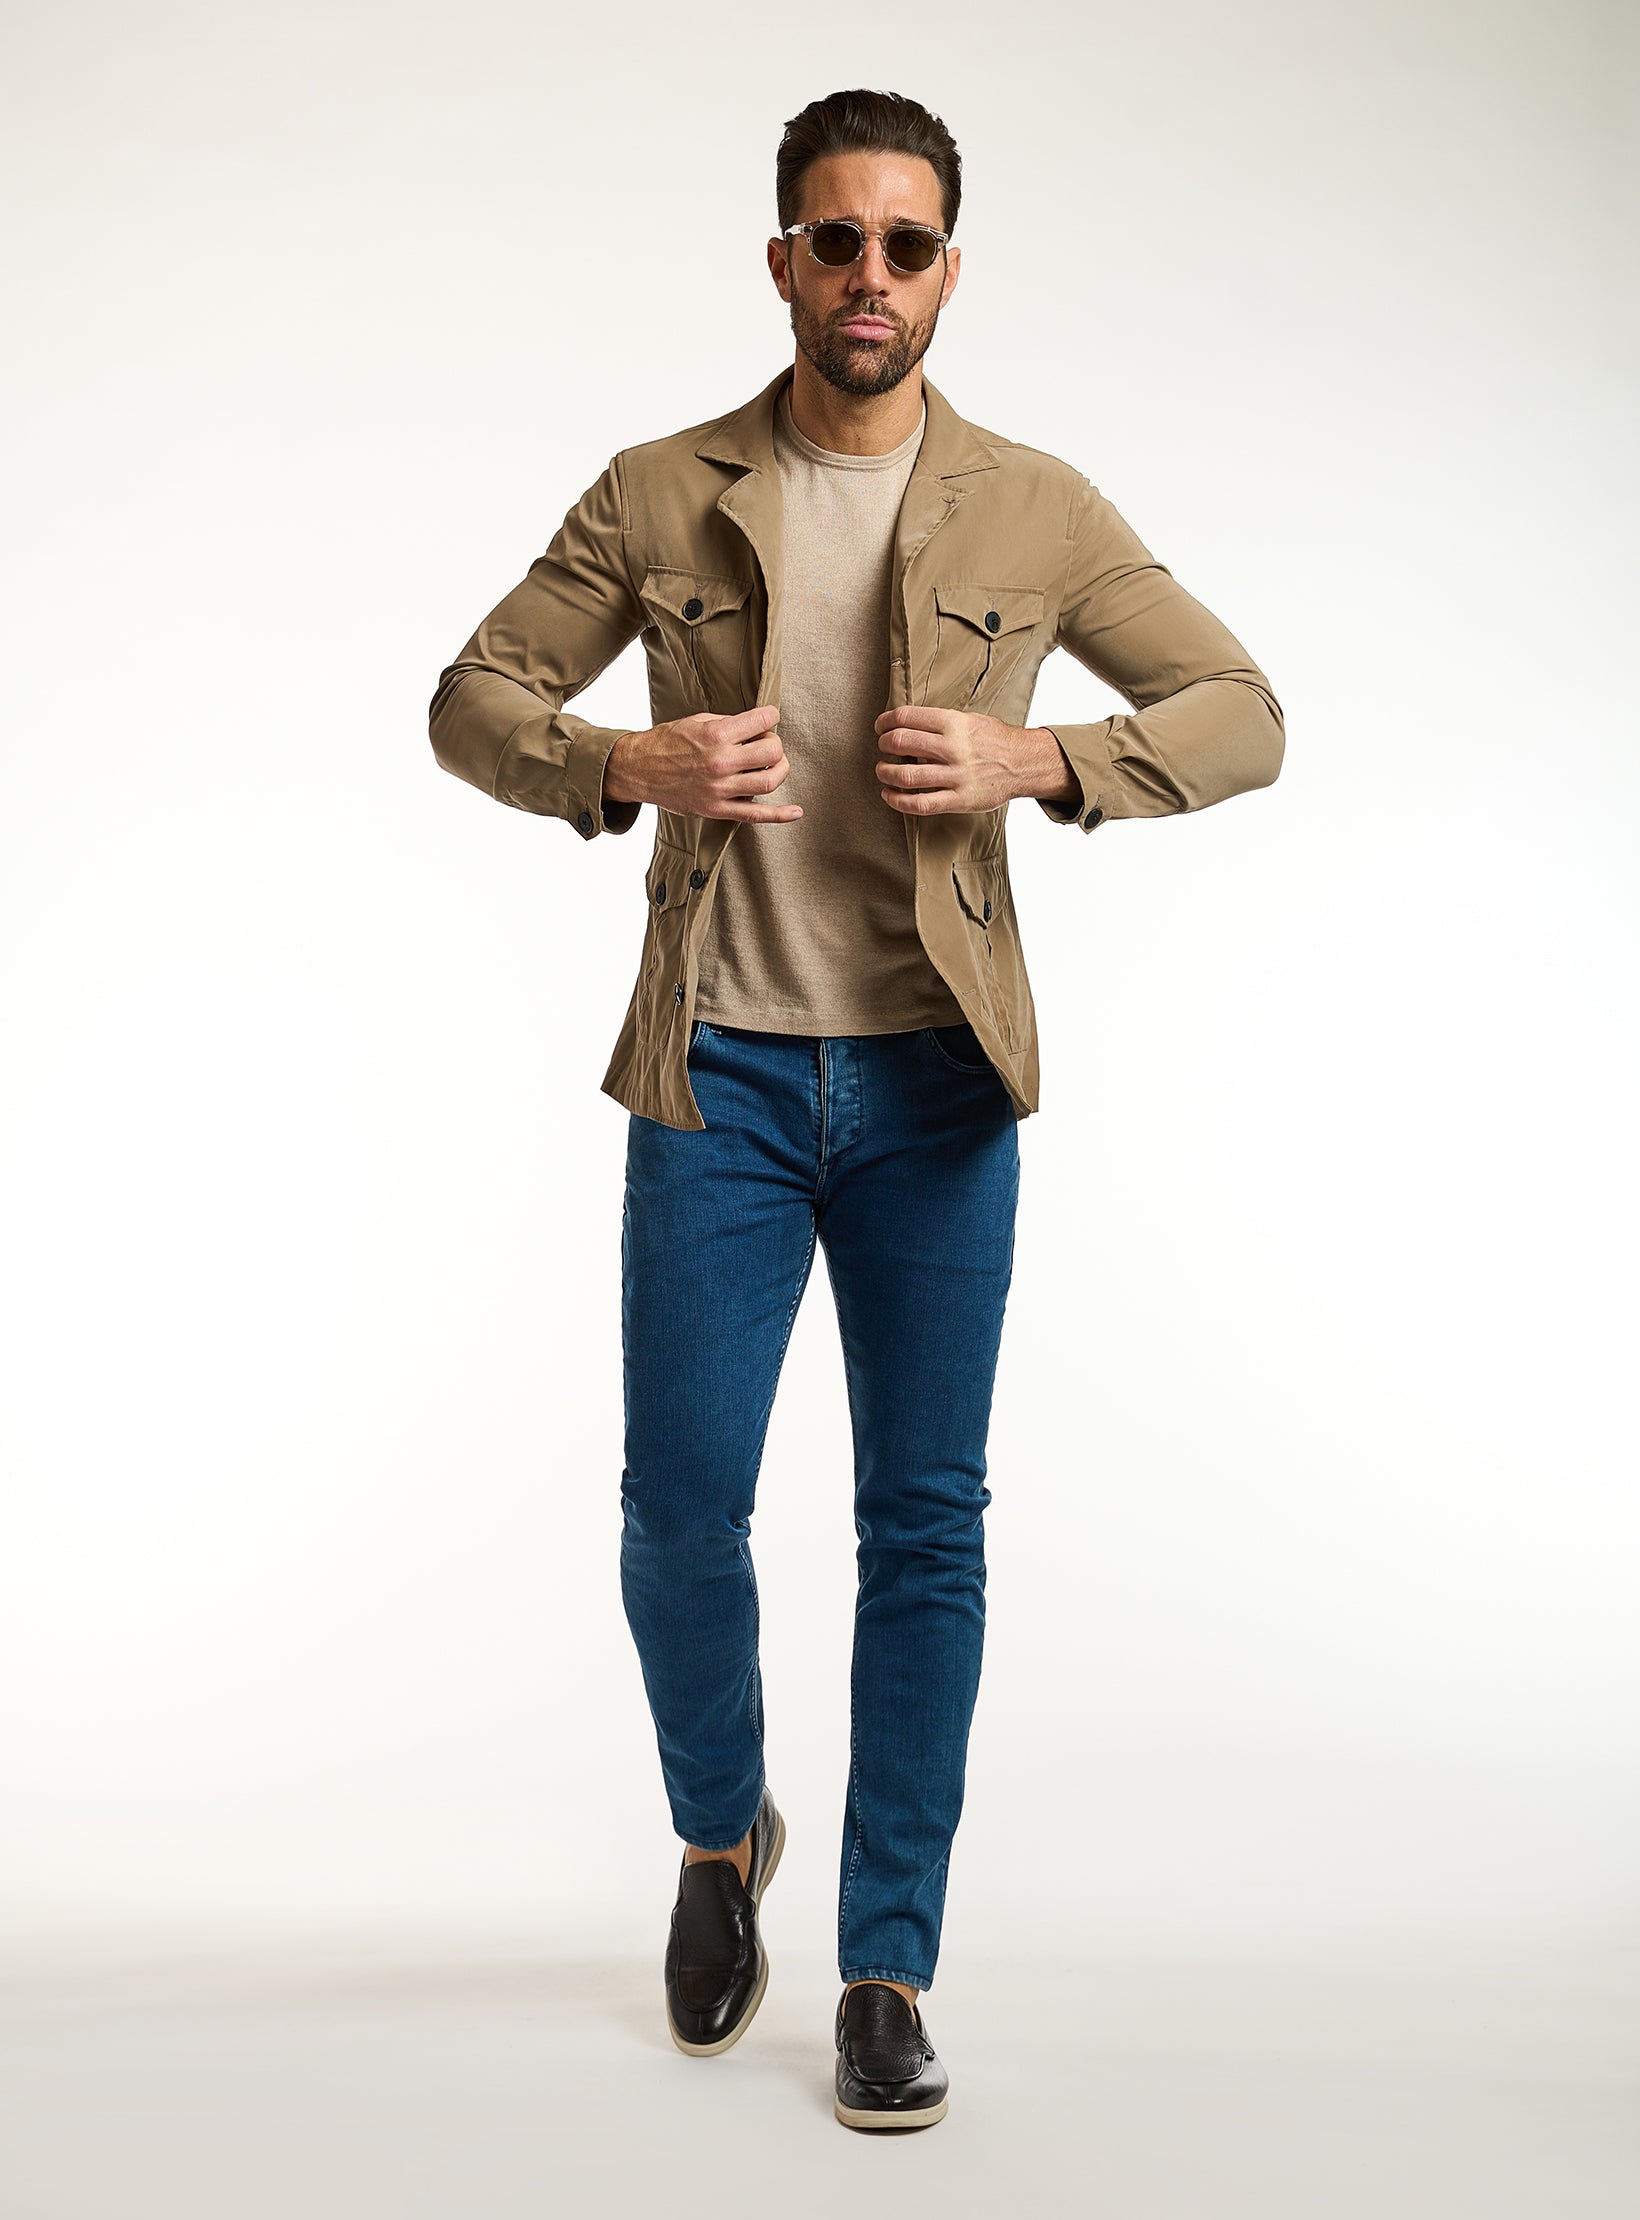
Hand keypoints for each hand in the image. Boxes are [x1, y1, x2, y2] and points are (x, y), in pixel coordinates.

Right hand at [605, 705, 802, 821]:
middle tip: (767, 743)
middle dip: (776, 744)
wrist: (638, 770)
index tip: (769, 717)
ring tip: (774, 765)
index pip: (762, 721)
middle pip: (771, 752)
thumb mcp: (697, 721)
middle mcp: (720, 762)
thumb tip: (756, 728)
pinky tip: (795, 811)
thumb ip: (729, 725)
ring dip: (780, 770)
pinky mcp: (717, 809)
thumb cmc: (666, 742)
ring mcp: (719, 789)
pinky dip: (779, 815)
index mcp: (716, 735)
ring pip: (769, 781)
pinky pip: (755, 815)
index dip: (771, 716)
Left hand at [873, 708, 1078, 813]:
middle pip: (900, 742)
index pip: (907, 717)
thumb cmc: (994, 740)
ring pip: (905, 776)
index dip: (885, 721)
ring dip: (885, 773)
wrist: (1022, 763)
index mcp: (953, 723)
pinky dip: (897, 801)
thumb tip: (908, 723)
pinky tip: (889, 795)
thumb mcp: (970, 719)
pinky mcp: (959, 799)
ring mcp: (955, 775)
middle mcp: (952, 748)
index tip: (880, 726)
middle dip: (884, 744)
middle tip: (883, 747)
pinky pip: (920, 804)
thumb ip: (941, 722)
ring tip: (883, 771)